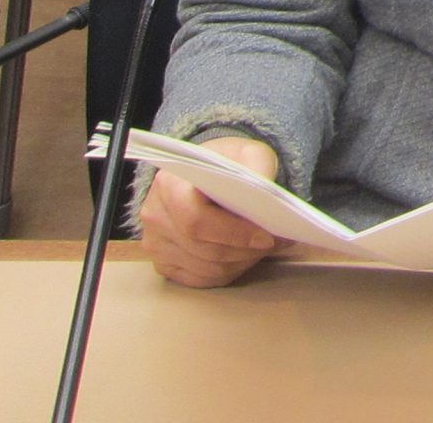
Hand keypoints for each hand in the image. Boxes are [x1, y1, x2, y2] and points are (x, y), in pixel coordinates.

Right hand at [137, 135, 285, 287]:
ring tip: (268, 247)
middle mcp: (155, 216)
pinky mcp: (164, 264)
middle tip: (277, 243)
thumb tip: (267, 195)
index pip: (196, 220)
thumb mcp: (248, 152)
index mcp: (169, 184)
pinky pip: (201, 279)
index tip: (266, 236)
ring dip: (242, 262)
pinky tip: (247, 255)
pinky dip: (230, 271)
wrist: (206, 175)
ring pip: (205, 268)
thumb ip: (258, 167)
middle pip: (202, 249)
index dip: (233, 233)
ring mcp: (156, 244)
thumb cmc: (226, 162)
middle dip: (244, 250)